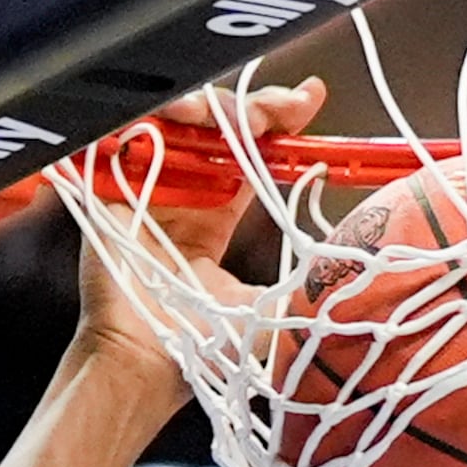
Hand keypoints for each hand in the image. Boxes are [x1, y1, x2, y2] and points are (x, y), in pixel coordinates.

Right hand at [74, 76, 327, 389]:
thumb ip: (306, 282)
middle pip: (216, 125)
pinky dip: (152, 114)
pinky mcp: (108, 188)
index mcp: (214, 216)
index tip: (309, 99)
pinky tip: (182, 117)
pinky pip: (124, 131)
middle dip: (250, 106)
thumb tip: (357, 263)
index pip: (249, 153)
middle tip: (275, 112)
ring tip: (228, 116)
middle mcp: (181, 195)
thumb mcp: (270, 310)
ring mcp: (145, 188)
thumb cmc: (203, 350)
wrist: (148, 367)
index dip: (277, 120)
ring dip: (207, 104)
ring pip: (176, 118)